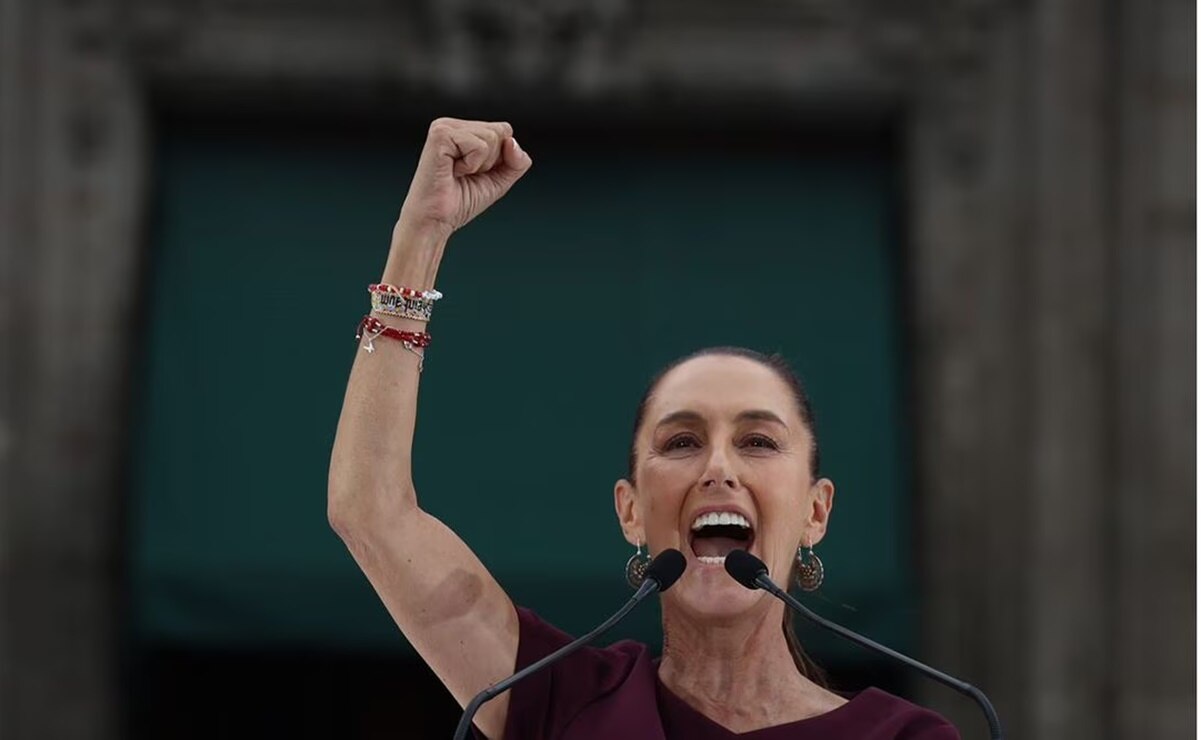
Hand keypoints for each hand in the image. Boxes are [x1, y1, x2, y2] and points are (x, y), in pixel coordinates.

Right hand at [396, 118, 531, 239]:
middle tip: (466, 174)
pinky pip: (479, 146)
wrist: (435, 220)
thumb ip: (517, 162)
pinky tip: (452, 171)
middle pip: (502, 131)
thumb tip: (512, 141)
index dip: (500, 158)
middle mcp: (453, 125)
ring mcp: (445, 127)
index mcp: (464, 130)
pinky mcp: (441, 134)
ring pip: (492, 137)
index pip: (505, 131)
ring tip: (458, 173)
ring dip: (480, 165)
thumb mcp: (499, 180)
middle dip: (491, 161)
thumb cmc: (460, 201)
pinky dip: (471, 166)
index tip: (475, 173)